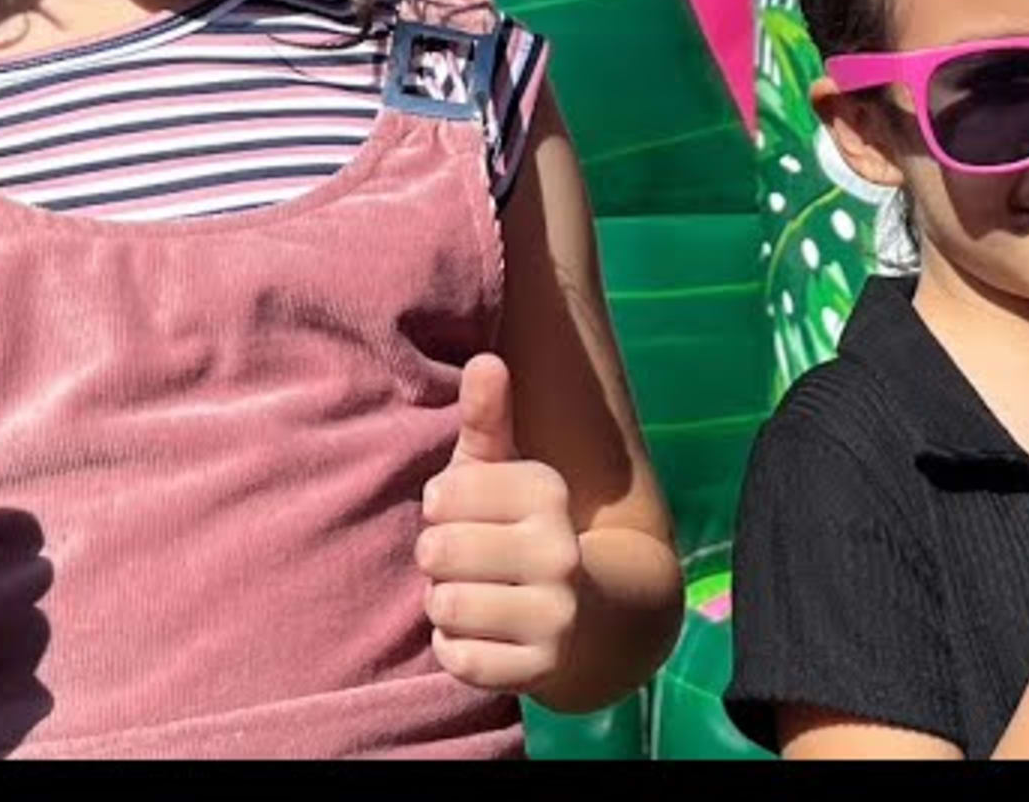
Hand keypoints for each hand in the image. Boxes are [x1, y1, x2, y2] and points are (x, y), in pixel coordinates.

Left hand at [417, 354, 586, 693]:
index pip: (443, 496)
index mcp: (547, 493)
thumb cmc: (520, 530)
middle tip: (465, 561)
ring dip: (444, 605)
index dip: (439, 508)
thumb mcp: (505, 472)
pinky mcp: (540, 668)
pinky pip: (458, 658)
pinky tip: (482, 634)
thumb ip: (488, 417)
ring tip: (472, 595)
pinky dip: (457, 649)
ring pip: (445, 607)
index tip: (464, 514)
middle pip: (437, 553)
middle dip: (438, 560)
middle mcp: (560, 551)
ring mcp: (555, 614)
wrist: (591, 616)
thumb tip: (485, 359)